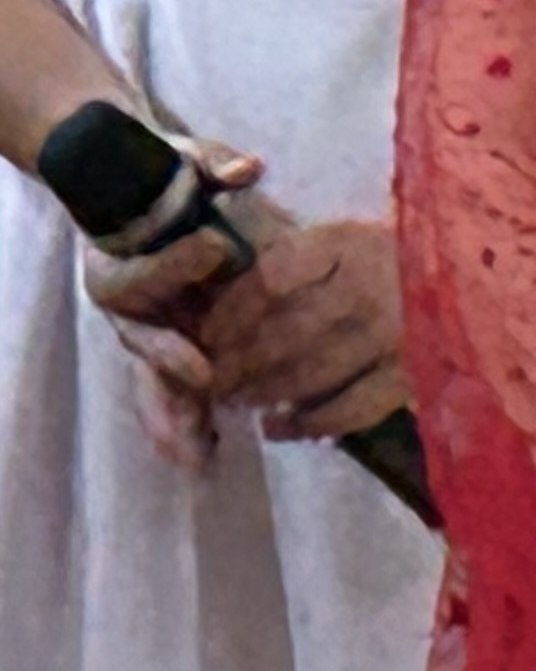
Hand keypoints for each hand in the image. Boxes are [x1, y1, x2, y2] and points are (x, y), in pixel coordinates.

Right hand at [76, 140, 257, 468]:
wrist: (133, 197)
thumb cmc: (162, 179)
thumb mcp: (183, 161)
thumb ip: (211, 164)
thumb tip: (247, 168)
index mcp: (116, 257)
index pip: (141, 268)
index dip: (173, 263)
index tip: (214, 249)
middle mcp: (127, 305)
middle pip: (138, 339)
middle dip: (167, 361)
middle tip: (200, 376)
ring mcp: (148, 333)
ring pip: (153, 379)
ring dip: (172, 415)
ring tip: (194, 453)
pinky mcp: (171, 353)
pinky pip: (172, 395)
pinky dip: (186, 426)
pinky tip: (203, 459)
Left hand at [193, 220, 408, 440]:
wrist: (466, 281)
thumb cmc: (381, 259)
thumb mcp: (334, 242)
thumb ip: (285, 261)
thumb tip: (217, 294)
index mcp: (340, 246)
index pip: (270, 279)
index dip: (230, 311)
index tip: (203, 335)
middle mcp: (364, 288)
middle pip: (285, 331)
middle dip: (237, 360)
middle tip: (207, 379)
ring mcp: (391, 336)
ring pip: (312, 371)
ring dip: (264, 390)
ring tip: (233, 400)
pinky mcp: (411, 377)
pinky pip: (353, 408)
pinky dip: (311, 422)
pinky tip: (279, 428)